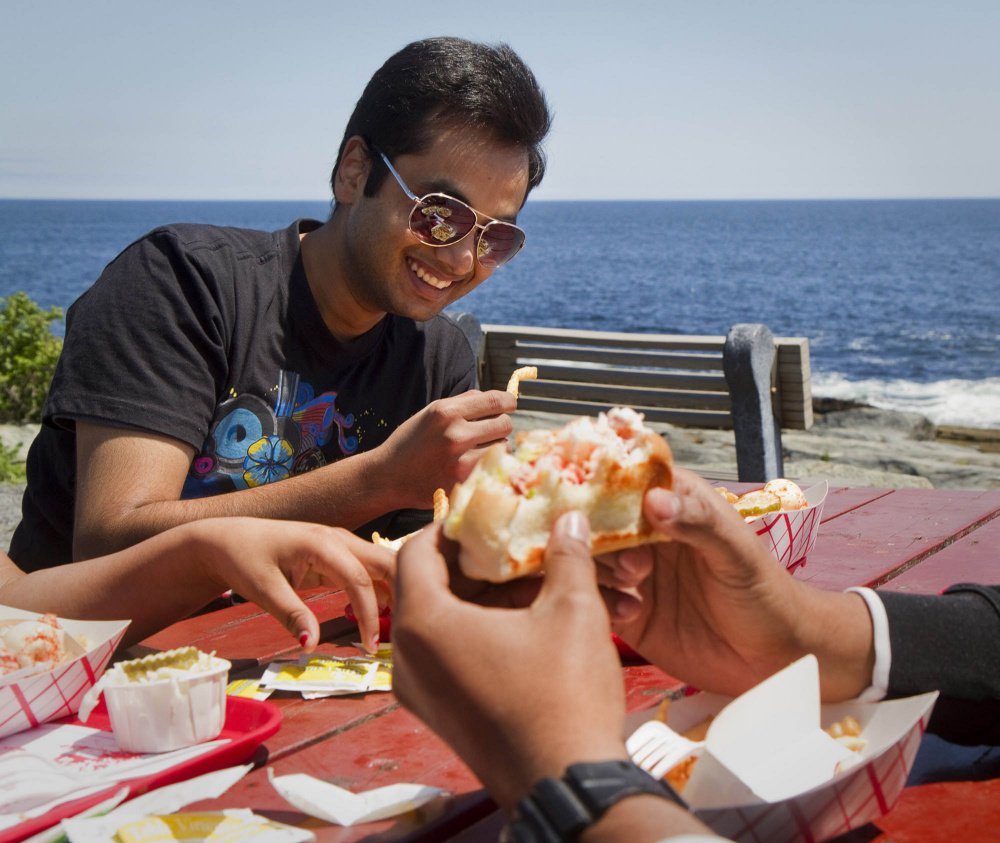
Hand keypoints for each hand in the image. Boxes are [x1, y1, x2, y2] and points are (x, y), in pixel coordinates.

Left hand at [195, 519, 393, 652]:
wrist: (228, 539)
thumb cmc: (243, 559)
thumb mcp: (264, 590)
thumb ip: (292, 615)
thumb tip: (313, 646)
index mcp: (323, 544)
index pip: (361, 580)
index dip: (370, 615)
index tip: (370, 647)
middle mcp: (339, 538)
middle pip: (386, 562)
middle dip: (401, 593)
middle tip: (404, 631)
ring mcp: (341, 543)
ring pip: (381, 564)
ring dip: (394, 591)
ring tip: (397, 627)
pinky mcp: (338, 554)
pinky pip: (368, 570)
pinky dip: (379, 590)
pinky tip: (382, 615)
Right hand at [375, 390, 514, 507]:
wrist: (388, 477)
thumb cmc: (411, 443)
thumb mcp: (430, 413)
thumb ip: (463, 403)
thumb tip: (496, 398)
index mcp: (445, 412)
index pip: (494, 401)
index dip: (508, 402)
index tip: (510, 404)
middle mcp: (455, 434)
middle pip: (504, 424)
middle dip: (501, 425)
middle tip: (490, 431)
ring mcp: (460, 461)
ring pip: (503, 447)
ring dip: (496, 447)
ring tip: (478, 450)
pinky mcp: (463, 483)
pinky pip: (493, 468)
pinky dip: (490, 465)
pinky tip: (476, 465)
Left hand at [392, 513, 628, 811]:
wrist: (567, 787)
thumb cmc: (564, 694)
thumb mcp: (573, 612)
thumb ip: (567, 556)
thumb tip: (570, 518)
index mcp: (423, 625)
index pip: (415, 551)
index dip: (450, 526)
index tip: (484, 513)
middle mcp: (407, 660)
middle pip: (427, 586)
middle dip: (473, 562)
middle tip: (513, 543)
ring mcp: (421, 693)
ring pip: (440, 623)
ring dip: (481, 597)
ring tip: (530, 582)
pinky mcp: (441, 715)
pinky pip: (447, 655)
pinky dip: (478, 631)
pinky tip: (527, 622)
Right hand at [609, 469, 874, 699]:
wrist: (777, 657)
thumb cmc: (766, 594)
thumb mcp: (737, 553)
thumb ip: (698, 524)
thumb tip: (655, 501)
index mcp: (673, 504)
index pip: (625, 482)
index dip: (600, 487)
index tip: (584, 500)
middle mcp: (646, 535)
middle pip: (595, 521)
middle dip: (596, 534)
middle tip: (624, 554)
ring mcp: (634, 573)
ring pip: (588, 559)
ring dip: (597, 569)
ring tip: (632, 582)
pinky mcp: (627, 612)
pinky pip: (594, 600)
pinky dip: (601, 603)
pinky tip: (632, 613)